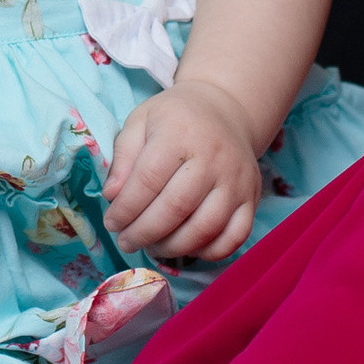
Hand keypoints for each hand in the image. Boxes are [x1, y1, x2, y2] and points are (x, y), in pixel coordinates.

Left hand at [103, 71, 263, 260]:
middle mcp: (213, 158)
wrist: (225, 110)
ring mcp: (237, 181)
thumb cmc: (175, 118)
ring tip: (152, 247)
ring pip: (205, 228)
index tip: (111, 223)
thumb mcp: (140, 122)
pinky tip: (186, 247)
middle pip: (176, 208)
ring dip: (173, 247)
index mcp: (180, 134)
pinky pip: (235, 237)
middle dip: (144, 233)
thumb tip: (112, 196)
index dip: (125, 209)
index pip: (148, 180)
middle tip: (126, 241)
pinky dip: (209, 252)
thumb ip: (123, 157)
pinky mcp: (252, 198)